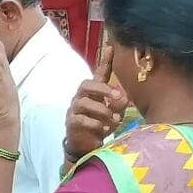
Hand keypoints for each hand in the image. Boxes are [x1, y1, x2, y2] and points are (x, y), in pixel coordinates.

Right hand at [63, 45, 127, 159]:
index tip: (111, 47)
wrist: (86, 145)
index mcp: (94, 92)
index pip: (98, 73)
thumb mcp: (115, 114)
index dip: (104, 61)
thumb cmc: (102, 125)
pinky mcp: (71, 122)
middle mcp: (81, 97)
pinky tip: (103, 129)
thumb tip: (121, 96)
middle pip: (86, 84)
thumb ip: (119, 104)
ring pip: (85, 103)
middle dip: (103, 89)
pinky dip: (95, 124)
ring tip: (113, 121)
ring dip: (103, 111)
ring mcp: (74, 109)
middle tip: (118, 97)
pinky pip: (82, 119)